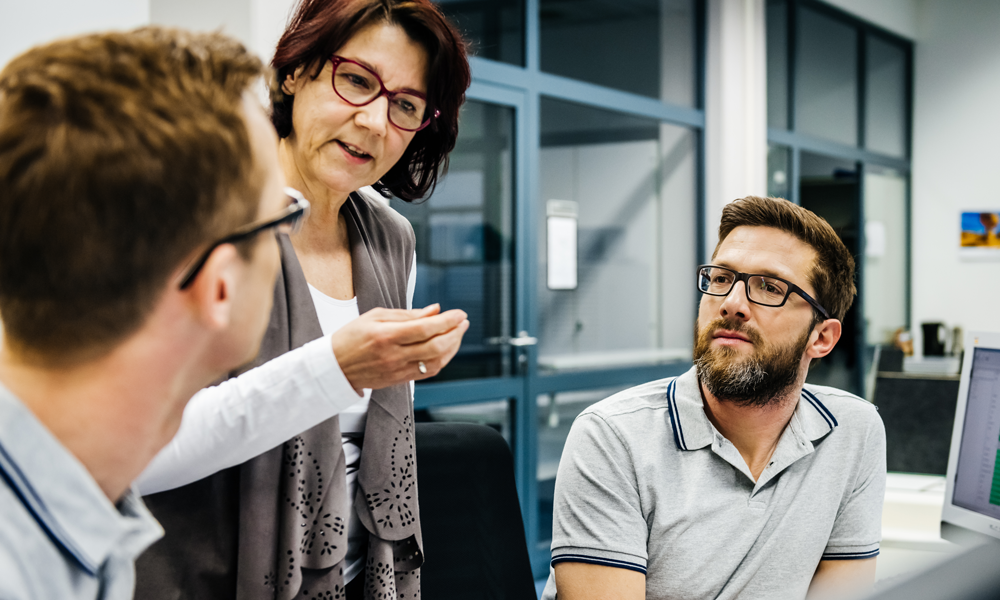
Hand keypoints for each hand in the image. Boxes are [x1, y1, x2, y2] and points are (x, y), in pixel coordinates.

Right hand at [330, 304, 468, 392]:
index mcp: (386, 336)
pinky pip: (428, 372)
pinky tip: (446, 349)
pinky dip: (442, 360)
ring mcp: (398, 370)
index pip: (425, 328)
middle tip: (463, 322)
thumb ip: (407, 314)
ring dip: (452, 347)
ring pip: (436, 361)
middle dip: (455, 333)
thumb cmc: (351, 338)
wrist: (334, 367)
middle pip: (436, 347)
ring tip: (457, 333)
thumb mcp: (375, 317)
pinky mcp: (400, 380)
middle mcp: (394, 355)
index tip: (459, 313)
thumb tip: (434, 310)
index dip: (447, 321)